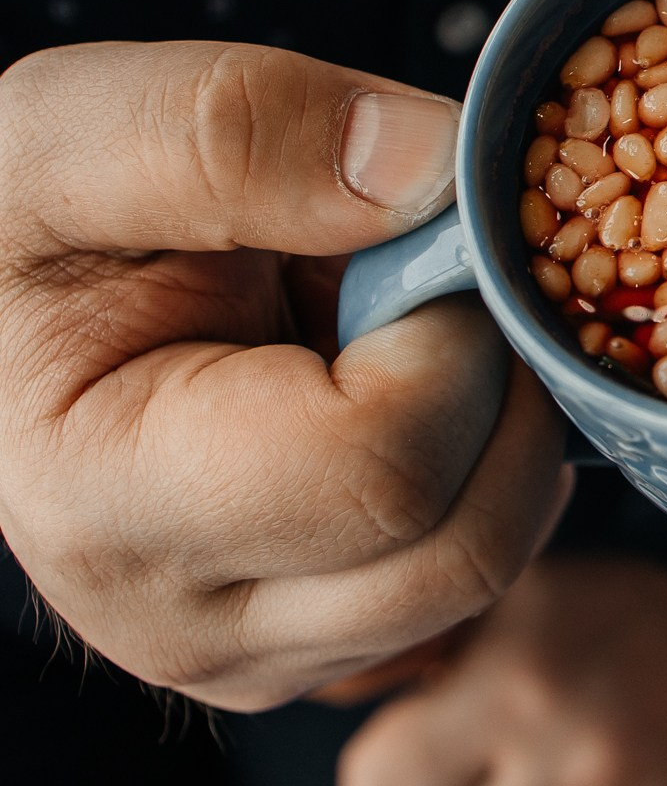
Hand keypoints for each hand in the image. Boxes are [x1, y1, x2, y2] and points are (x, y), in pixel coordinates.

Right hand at [0, 41, 568, 707]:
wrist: (21, 304)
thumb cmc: (38, 219)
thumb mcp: (85, 132)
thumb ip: (236, 132)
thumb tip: (428, 169)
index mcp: (103, 500)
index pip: (383, 467)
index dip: (449, 335)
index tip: (414, 239)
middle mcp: (180, 619)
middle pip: (461, 546)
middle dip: (498, 387)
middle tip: (440, 281)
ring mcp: (254, 653)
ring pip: (487, 575)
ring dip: (500, 432)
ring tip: (412, 330)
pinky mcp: (314, 647)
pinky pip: (476, 584)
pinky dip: (486, 475)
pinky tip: (415, 390)